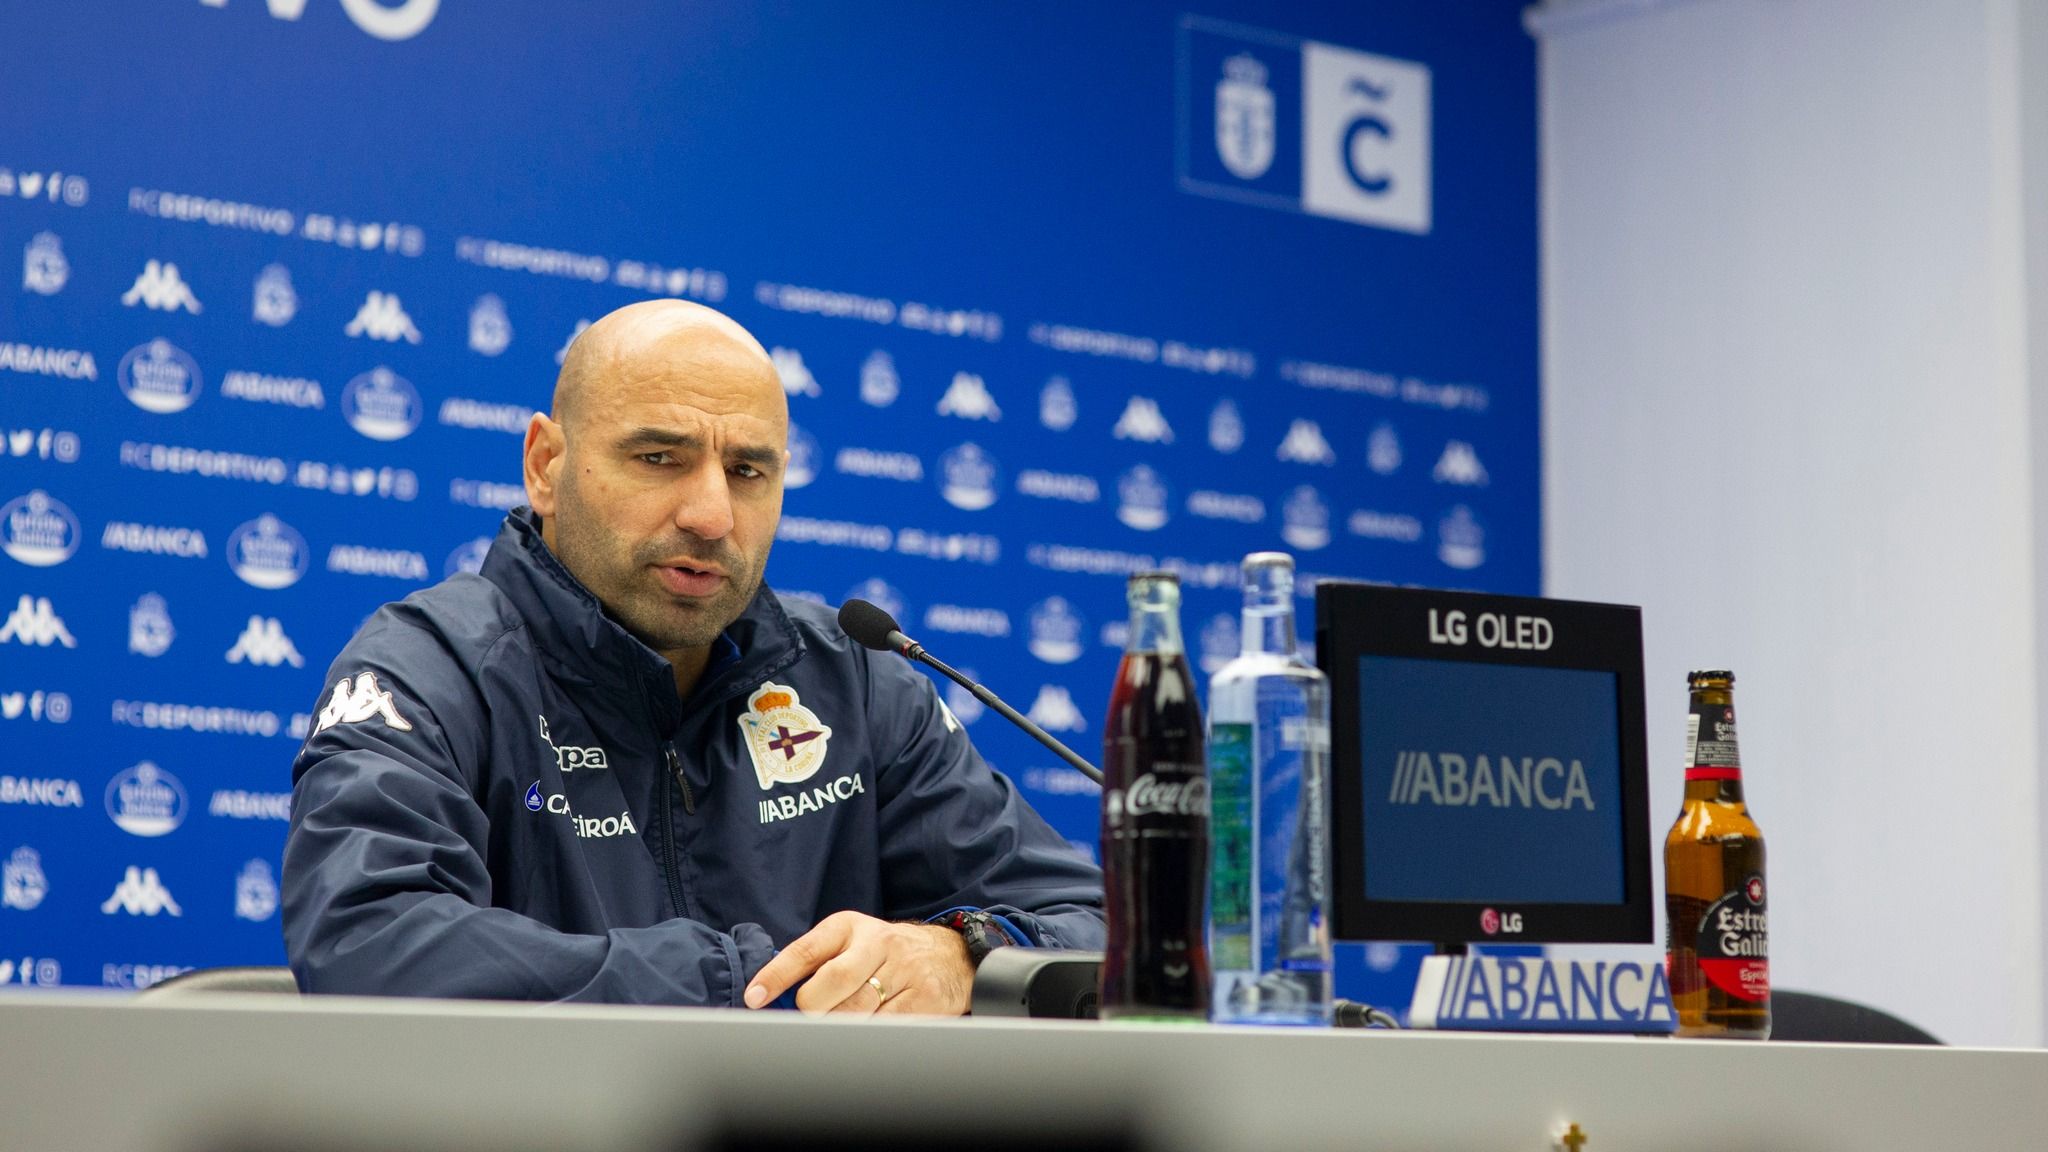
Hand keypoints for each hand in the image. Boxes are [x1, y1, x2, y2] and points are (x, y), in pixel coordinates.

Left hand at [743, 910, 972, 1015]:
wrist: (949, 954)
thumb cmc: (883, 954)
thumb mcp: (849, 942)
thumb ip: (813, 964)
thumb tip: (772, 998)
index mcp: (849, 927)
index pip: (805, 950)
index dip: (776, 976)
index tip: (754, 998)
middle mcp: (878, 943)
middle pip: (831, 983)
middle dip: (812, 1008)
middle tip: (810, 1017)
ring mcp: (904, 971)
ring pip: (857, 1011)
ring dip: (839, 1026)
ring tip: (836, 1027)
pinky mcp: (925, 998)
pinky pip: (886, 1027)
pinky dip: (869, 1036)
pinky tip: (866, 1033)